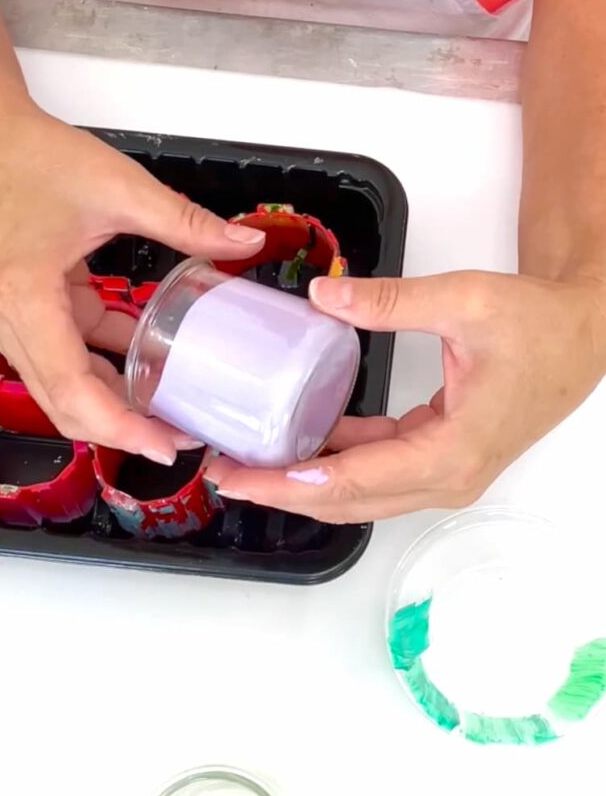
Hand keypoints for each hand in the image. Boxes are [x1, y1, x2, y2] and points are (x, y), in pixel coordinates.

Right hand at [0, 102, 264, 461]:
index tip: (164, 446)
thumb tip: (246, 242)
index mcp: (28, 298)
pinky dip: (107, 374)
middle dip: (122, 432)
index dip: (119, 428)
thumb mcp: (121, 188)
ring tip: (170, 420)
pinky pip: (69, 362)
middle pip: (65, 405)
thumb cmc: (39, 159)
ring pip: (64, 392)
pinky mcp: (28, 319)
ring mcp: (14, 326)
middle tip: (179, 442)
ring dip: (115, 409)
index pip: (73, 388)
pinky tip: (148, 374)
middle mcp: (11, 324)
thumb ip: (186, 221)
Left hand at [205, 271, 605, 521]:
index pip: (354, 479)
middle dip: (282, 491)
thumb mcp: (463, 301)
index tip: (242, 474)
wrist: (583, 337)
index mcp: (453, 451)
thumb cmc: (537, 326)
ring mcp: (445, 476)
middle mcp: (448, 478)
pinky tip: (299, 442)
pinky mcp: (440, 462)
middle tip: (225, 471)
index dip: (291, 481)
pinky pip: (378, 472)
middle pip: (349, 500)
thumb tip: (322, 295)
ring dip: (304, 482)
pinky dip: (336, 462)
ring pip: (360, 495)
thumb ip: (389, 300)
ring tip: (248, 463)